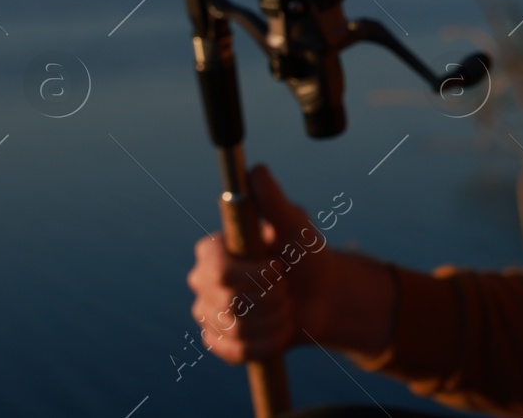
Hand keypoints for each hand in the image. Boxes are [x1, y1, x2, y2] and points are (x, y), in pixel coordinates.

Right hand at [186, 164, 343, 362]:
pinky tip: (278, 328)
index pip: (216, 270)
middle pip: (228, 303)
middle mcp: (202, 281)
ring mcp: (207, 314)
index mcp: (212, 249)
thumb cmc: (305, 255)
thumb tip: (256, 171)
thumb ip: (274, 200)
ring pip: (237, 330)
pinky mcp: (218, 342)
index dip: (253, 275)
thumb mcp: (295, 226)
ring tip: (286, 306)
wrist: (320, 295)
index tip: (279, 269)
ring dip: (274, 320)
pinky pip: (238, 352)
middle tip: (286, 287)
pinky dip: (267, 342)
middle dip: (271, 298)